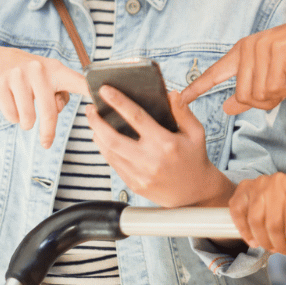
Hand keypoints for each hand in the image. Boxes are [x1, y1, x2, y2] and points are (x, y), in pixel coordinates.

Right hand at [0, 47, 87, 147]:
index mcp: (56, 69)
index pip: (79, 82)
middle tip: (46, 144)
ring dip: (26, 123)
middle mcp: (39, 70)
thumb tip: (58, 110)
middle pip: (50, 113)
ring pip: (28, 119)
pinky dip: (12, 117)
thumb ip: (60, 93)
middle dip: (48, 133)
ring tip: (23, 109)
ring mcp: (18, 75)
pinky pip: (12, 116)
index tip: (101, 105)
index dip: (91, 93)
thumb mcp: (47, 77)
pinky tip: (9, 101)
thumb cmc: (28, 74)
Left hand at [86, 87, 234, 207]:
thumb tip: (170, 93)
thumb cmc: (194, 159)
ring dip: (97, 135)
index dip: (118, 102)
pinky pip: (114, 164)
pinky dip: (105, 150)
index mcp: (166, 143)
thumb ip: (183, 111)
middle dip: (96, 121)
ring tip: (93, 122)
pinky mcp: (135, 185)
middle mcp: (150, 160)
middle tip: (90, 108)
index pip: (136, 117)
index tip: (105, 90)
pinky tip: (103, 140)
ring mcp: (140, 175)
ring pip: (109, 152)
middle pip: (113, 138)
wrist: (195, 194)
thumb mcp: (196, 132)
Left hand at [180, 18, 285, 113]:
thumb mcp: (272, 78)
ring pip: (259, 94)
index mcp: (241, 52)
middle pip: (244, 96)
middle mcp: (247, 47)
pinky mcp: (277, 50)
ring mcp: (261, 47)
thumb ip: (249, 92)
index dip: (197, 88)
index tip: (179, 99)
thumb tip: (227, 108)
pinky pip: (274, 87)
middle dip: (265, 102)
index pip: (215, 73)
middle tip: (281, 90)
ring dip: (279, 95)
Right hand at [229, 174, 285, 260]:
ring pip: (255, 219)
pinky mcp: (244, 188)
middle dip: (277, 243)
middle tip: (283, 250)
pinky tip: (253, 240)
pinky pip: (237, 212)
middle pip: (273, 220)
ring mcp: (259, 182)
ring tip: (271, 246)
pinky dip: (243, 230)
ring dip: (262, 240)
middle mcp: (279, 179)